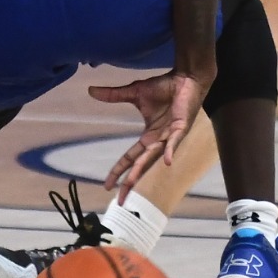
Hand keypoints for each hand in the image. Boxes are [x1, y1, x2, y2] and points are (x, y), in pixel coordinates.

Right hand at [88, 70, 208, 200]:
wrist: (185, 78)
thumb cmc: (164, 87)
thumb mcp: (135, 93)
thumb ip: (114, 95)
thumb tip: (91, 90)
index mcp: (149, 136)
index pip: (130, 158)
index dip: (119, 171)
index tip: (107, 185)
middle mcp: (159, 141)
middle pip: (140, 165)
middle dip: (129, 182)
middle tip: (119, 199)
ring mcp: (170, 136)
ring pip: (154, 158)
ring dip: (142, 170)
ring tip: (131, 183)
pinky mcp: (181, 128)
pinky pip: (174, 142)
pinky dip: (170, 151)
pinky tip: (166, 162)